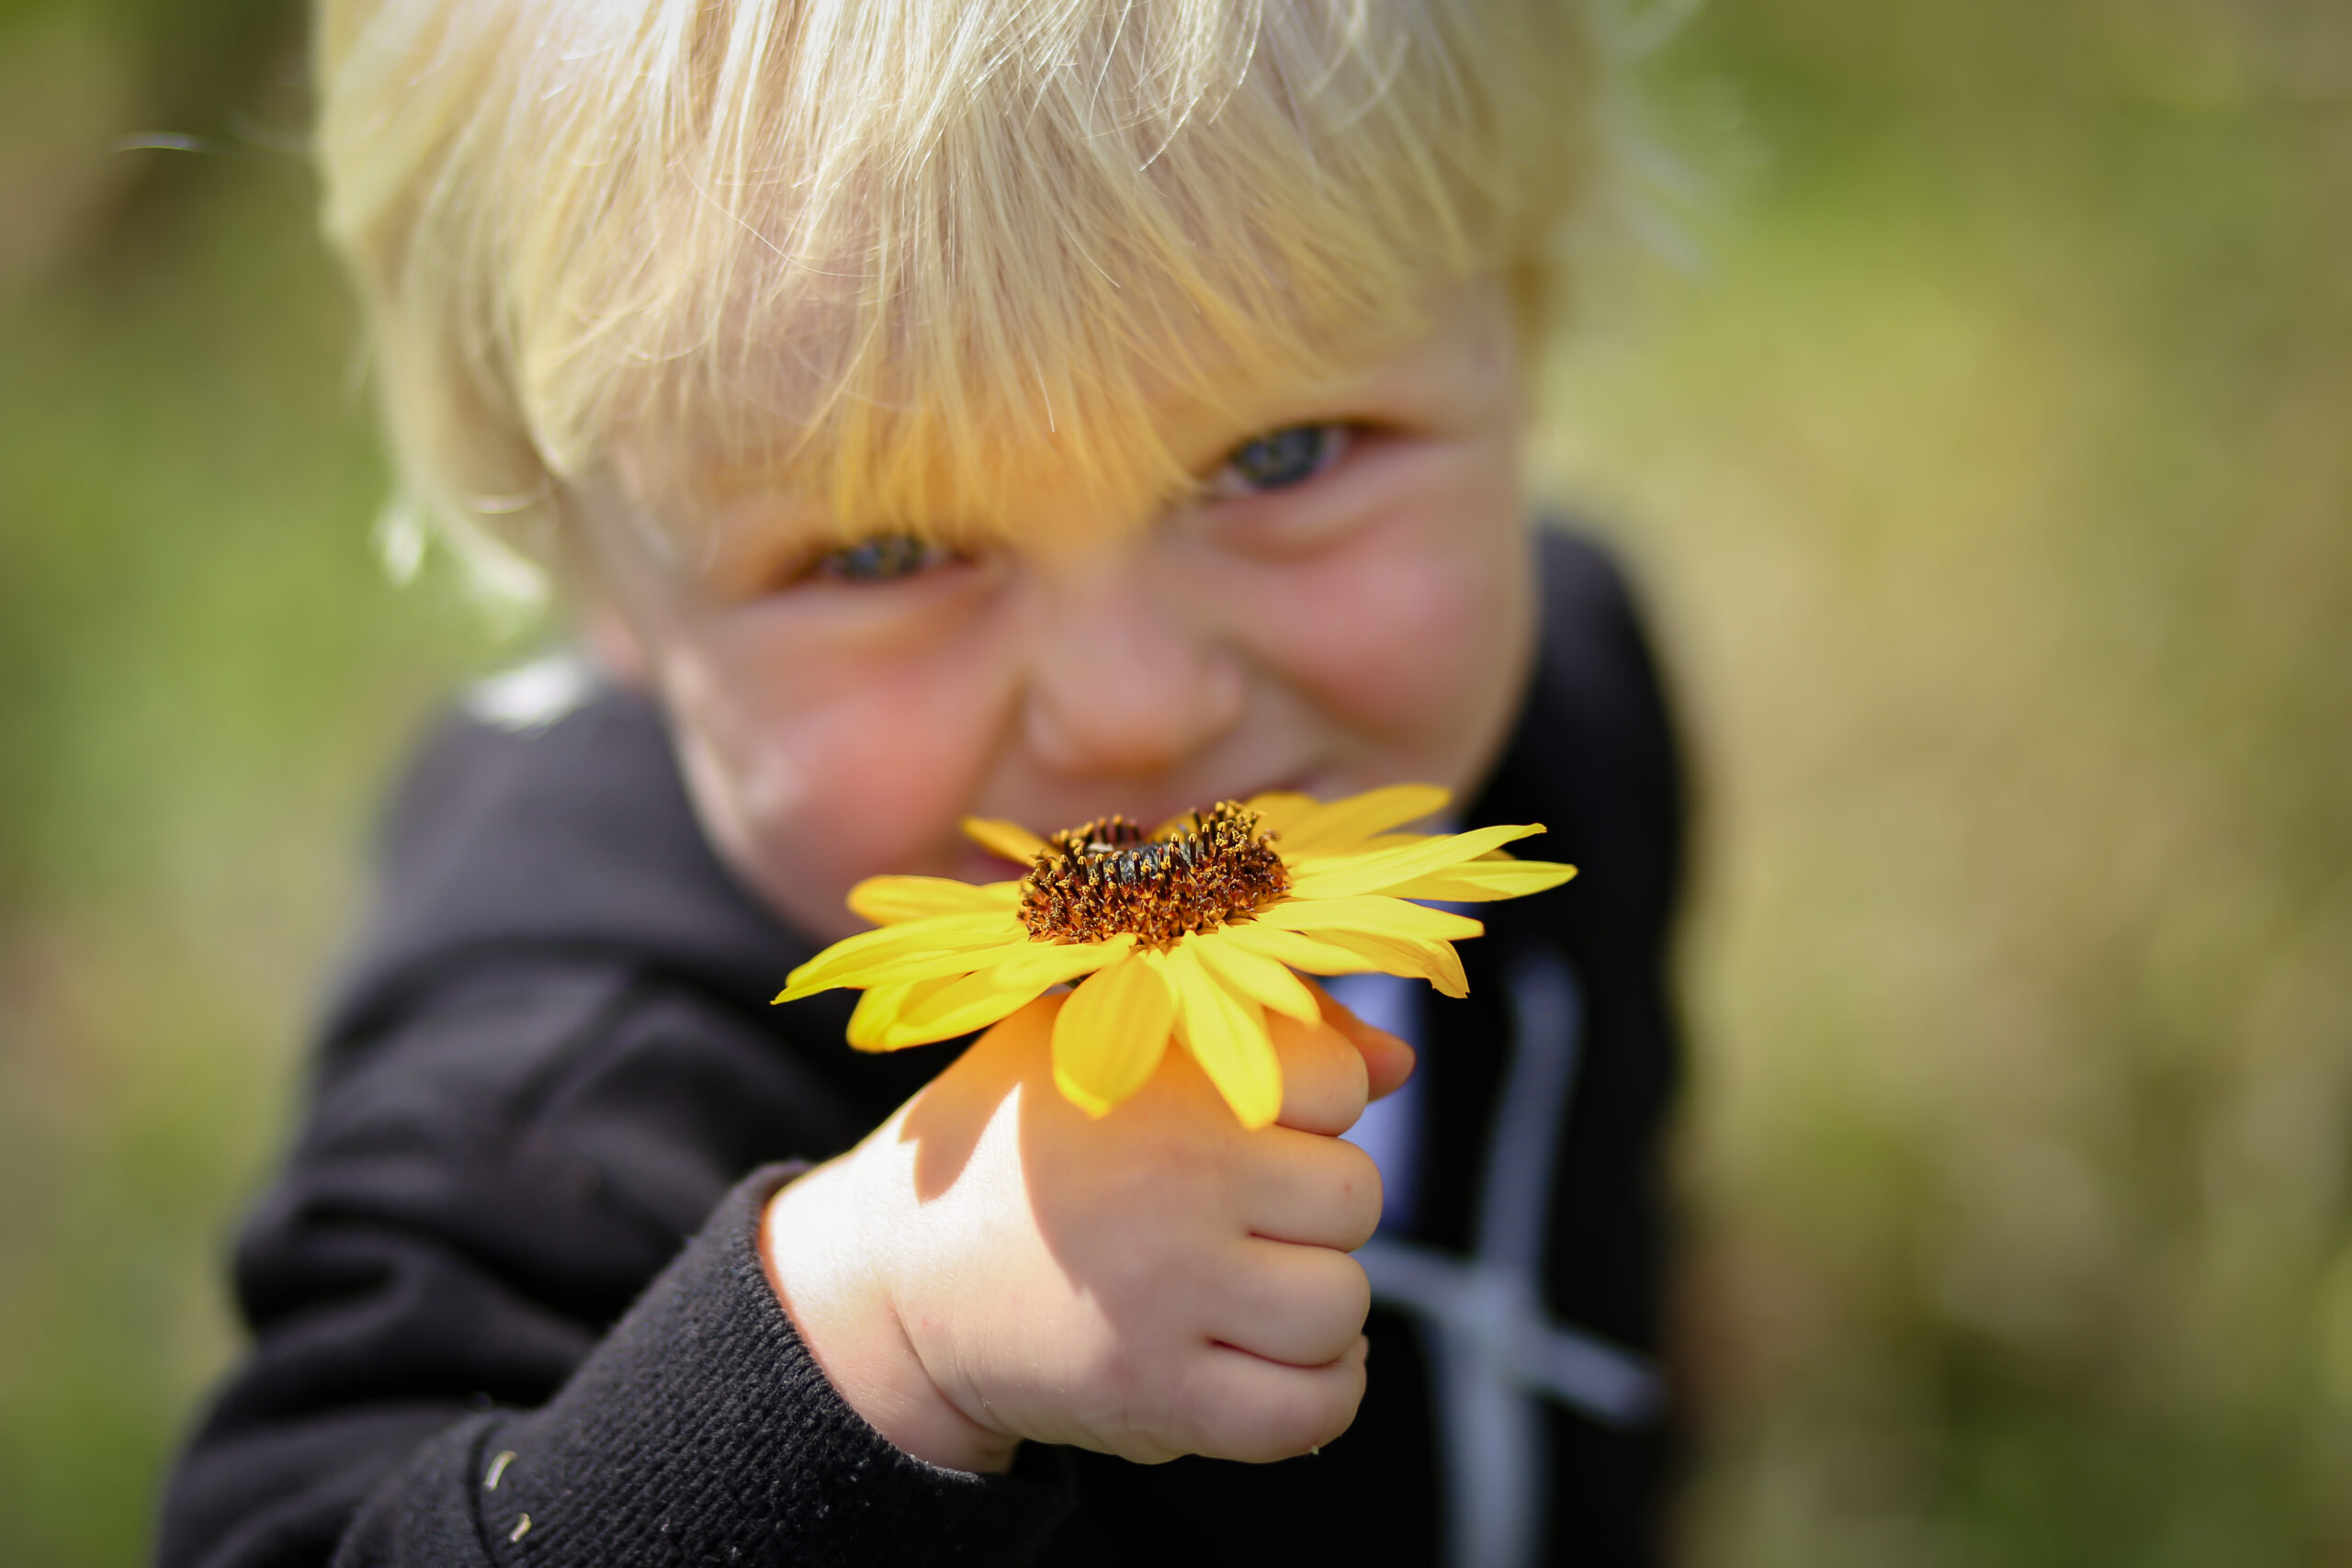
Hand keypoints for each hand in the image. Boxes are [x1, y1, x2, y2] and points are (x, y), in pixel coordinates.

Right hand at [760, 985, 1412, 1471]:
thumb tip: (1398, 1065)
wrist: (895, 1279)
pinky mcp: (1155, 1397)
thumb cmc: (1021, 1141)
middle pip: (1354, 1196)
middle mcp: (1175, 1186)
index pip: (1336, 1080)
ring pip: (1341, 1305)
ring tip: (1256, 1283)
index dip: (1314, 1100)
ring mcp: (1167, 1299)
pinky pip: (1308, 1411)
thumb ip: (1262, 1031)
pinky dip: (1319, 1391)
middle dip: (1316, 1204)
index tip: (1254, 1119)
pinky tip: (1278, 1355)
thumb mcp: (1108, 1043)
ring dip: (1315, 1300)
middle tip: (1248, 1211)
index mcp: (1164, 1081)